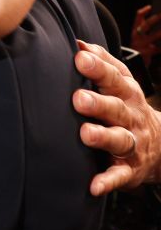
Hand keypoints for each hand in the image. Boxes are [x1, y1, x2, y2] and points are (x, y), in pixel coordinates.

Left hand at [73, 41, 160, 194]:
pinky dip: (107, 181)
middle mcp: (131, 117)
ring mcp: (132, 144)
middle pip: (116, 108)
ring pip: (119, 140)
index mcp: (127, 94)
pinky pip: (119, 176)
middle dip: (98, 103)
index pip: (115, 78)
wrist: (160, 146)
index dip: (98, 68)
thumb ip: (102, 64)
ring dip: (102, 137)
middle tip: (78, 98)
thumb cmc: (128, 108)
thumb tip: (79, 43)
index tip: (80, 57)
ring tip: (86, 135)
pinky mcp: (129, 170)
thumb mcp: (122, 84)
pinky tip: (94, 186)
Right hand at [130, 5, 160, 66]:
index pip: (137, 18)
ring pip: (154, 36)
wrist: (132, 65)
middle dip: (156, 19)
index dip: (143, 12)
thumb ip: (142, 26)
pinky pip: (158, 48)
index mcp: (135, 31)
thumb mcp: (137, 36)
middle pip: (146, 25)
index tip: (150, 7)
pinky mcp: (146, 53)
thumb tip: (147, 10)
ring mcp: (141, 45)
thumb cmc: (138, 48)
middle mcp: (137, 37)